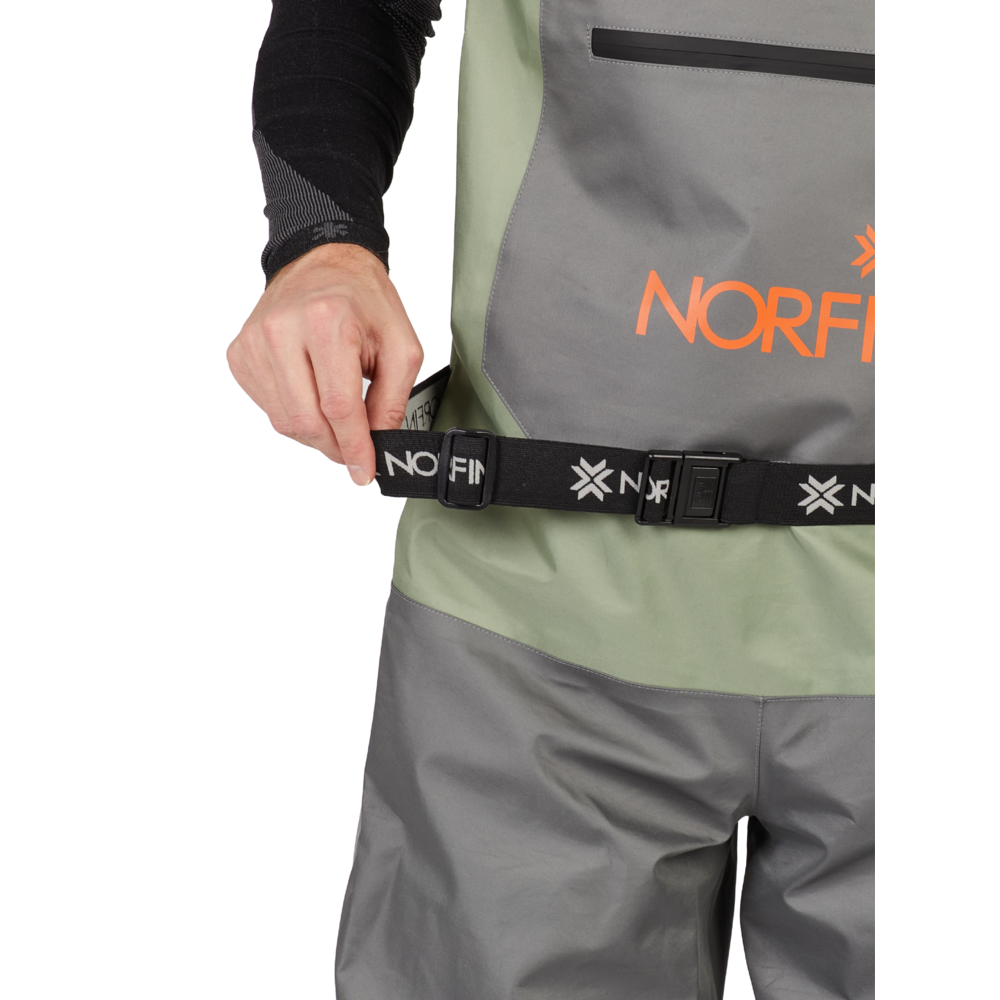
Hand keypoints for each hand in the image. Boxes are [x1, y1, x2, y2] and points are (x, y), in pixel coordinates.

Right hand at [227, 244, 422, 484]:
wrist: (322, 263)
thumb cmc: (363, 301)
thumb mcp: (401, 346)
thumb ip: (393, 400)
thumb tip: (378, 444)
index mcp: (326, 321)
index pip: (338, 406)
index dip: (354, 447)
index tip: (364, 471)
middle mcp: (281, 329)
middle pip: (305, 420)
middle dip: (335, 446)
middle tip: (355, 450)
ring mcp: (254, 342)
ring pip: (283, 420)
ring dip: (316, 433)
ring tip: (337, 416)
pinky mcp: (240, 353)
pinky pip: (268, 407)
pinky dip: (295, 414)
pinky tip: (312, 394)